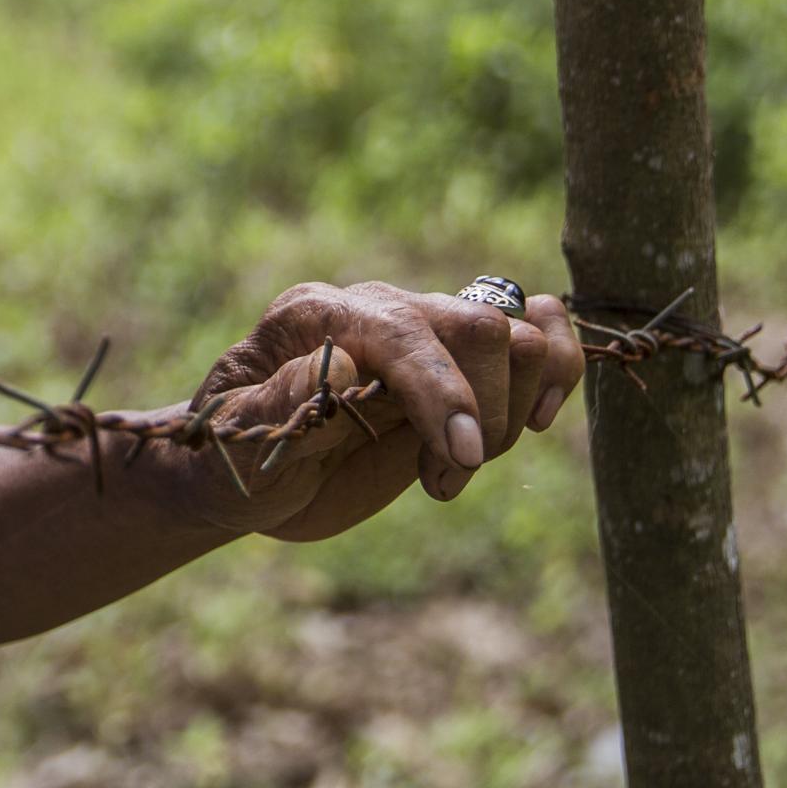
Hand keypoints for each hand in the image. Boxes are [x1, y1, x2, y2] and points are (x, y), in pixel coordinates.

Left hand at [175, 278, 583, 542]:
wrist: (244, 474)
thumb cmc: (230, 459)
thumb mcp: (237, 441)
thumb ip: (283, 403)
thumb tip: (343, 369)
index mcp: (316, 315)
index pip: (405, 333)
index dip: (445, 394)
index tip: (459, 462)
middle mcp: (377, 310)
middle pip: (479, 327)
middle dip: (480, 415)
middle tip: (439, 477)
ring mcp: (424, 332)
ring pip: (520, 332)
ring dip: (509, 414)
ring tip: (455, 465)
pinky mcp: (460, 365)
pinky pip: (538, 336)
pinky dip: (556, 375)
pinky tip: (530, 420)